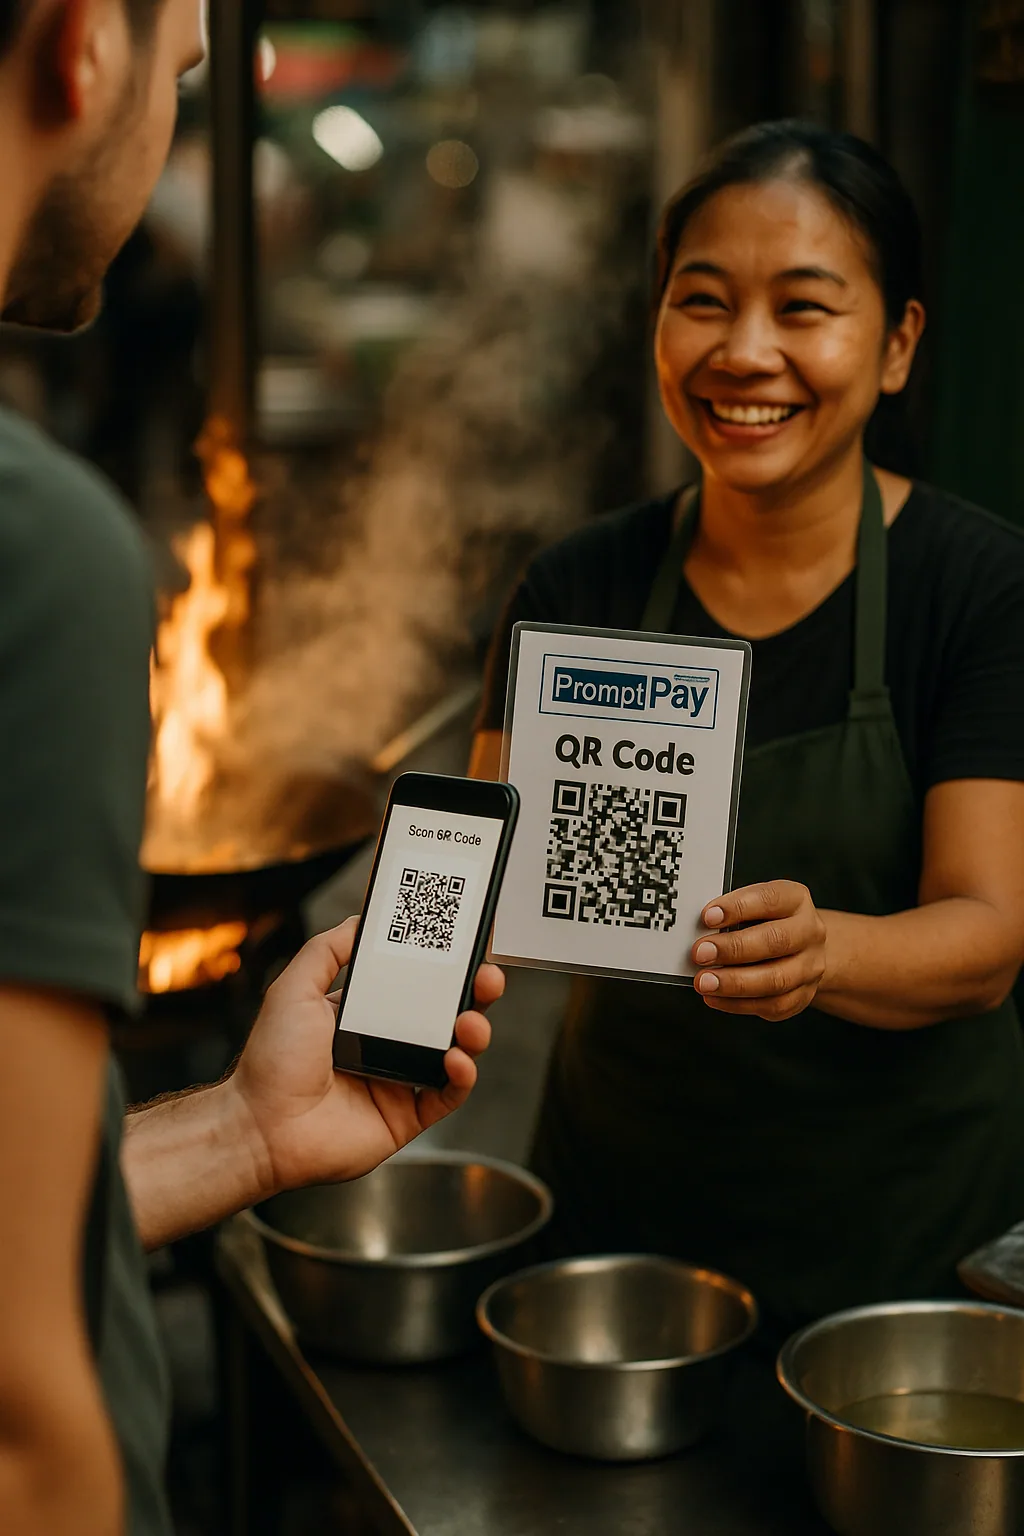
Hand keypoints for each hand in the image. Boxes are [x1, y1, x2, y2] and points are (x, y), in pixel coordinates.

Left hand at [226, 917, 502, 1198]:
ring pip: (456, 1052)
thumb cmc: (271, 1061)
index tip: (466, 943)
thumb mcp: (295, 988)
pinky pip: (447, 1095)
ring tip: (471, 1021)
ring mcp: (399, 1080)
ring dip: (474, 1032)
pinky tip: (456, 1060)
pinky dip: (462, 1077)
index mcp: (365, 1012)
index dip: (444, 964)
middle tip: (488, 976)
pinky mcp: (406, 1116)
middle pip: (446, 1013)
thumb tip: (361, 919)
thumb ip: (328, 950)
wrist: (261, 1126)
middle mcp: (387, 1043)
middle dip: (474, 993)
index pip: (416, 981)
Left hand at [691, 881, 825, 1019]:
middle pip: (775, 941)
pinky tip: (716, 997)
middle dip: (733, 949)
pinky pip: (773, 1005)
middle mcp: (809, 932)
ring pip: (776, 979)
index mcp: (795, 900)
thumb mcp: (755, 905)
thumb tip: (698, 930)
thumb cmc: (770, 922)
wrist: (803, 947)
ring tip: (705, 982)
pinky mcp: (803, 995)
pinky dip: (739, 1004)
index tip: (708, 917)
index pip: (769, 899)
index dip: (738, 908)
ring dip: (735, 982)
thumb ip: (731, 914)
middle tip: (701, 953)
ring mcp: (810, 966)